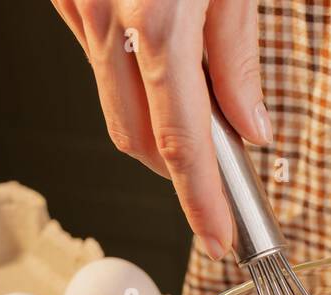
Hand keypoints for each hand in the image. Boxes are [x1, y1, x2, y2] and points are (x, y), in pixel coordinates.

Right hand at [51, 0, 271, 259]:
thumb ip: (237, 55)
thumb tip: (250, 123)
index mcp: (157, 19)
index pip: (182, 142)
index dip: (201, 201)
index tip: (218, 236)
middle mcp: (108, 18)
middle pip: (138, 137)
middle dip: (179, 169)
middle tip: (220, 172)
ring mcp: (80, 6)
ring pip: (114, 103)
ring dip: (153, 119)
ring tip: (195, 93)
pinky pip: (95, 57)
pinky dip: (128, 73)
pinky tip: (155, 51)